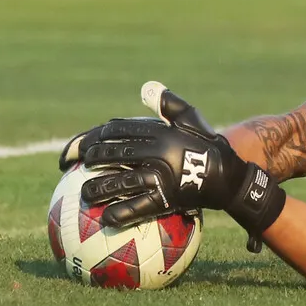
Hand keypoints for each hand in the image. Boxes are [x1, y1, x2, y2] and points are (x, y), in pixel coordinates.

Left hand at [77, 81, 285, 251]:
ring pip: (122, 180)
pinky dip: (120, 212)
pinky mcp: (168, 198)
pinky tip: (105, 218)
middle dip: (91, 158)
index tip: (78, 147)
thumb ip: (169, 104)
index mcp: (160, 132)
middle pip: (115, 152)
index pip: (118, 130)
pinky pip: (139, 207)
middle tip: (74, 167)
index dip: (93, 137)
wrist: (231, 176)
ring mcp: (163, 176)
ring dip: (98, 188)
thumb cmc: (208, 146)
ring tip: (83, 195)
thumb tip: (147, 87)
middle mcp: (159, 152)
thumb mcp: (192, 120)